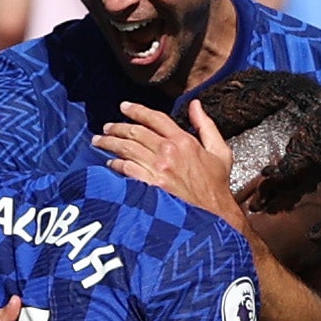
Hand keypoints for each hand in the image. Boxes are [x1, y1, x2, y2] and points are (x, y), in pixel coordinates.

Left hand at [96, 102, 244, 228]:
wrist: (214, 215)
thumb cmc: (216, 187)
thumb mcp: (220, 152)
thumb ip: (206, 125)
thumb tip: (195, 105)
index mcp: (184, 141)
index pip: (155, 118)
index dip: (137, 110)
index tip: (124, 107)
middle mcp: (168, 152)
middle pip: (135, 132)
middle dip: (117, 127)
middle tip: (107, 127)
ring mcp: (157, 170)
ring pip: (127, 149)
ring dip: (110, 143)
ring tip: (99, 141)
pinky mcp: (149, 186)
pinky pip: (126, 170)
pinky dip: (115, 165)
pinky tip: (109, 164)